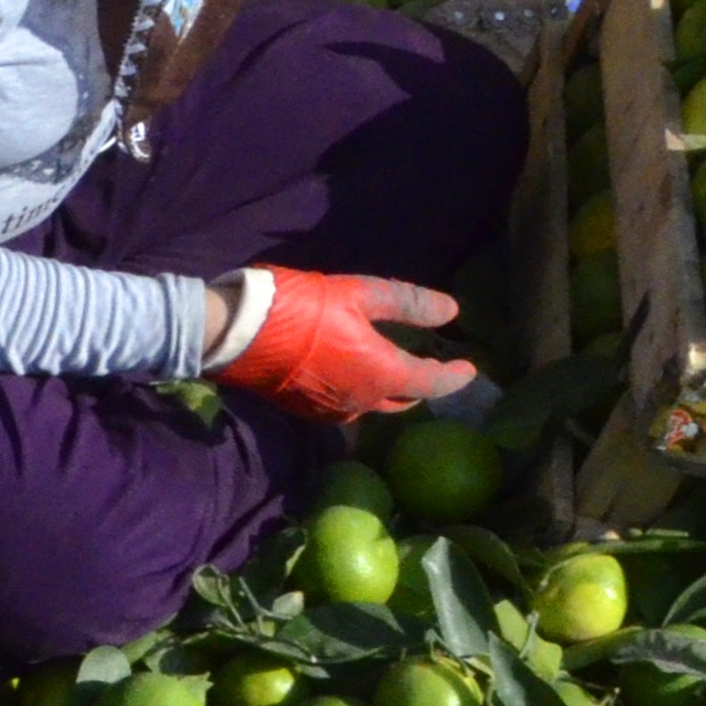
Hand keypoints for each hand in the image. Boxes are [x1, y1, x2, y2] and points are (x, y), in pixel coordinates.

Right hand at [216, 270, 478, 423]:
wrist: (235, 333)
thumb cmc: (301, 308)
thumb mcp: (359, 294)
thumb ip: (408, 304)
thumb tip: (451, 311)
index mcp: (383, 373)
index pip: (432, 383)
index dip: (455, 376)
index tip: (470, 369)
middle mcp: (363, 402)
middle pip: (404, 400)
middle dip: (421, 385)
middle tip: (429, 365)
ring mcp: (332, 410)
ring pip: (373, 405)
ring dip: (387, 389)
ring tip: (389, 367)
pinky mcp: (305, 410)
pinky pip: (345, 405)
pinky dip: (358, 391)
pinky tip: (350, 372)